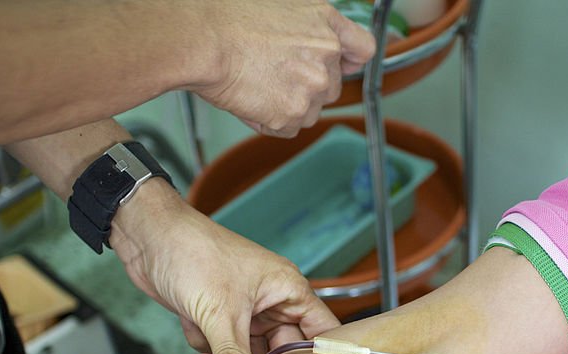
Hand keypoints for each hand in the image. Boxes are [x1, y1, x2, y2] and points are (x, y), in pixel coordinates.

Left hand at [111, 180, 339, 353]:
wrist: (149, 238)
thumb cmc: (193, 251)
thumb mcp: (218, 312)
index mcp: (288, 290)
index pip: (323, 331)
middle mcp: (272, 302)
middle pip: (283, 351)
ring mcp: (246, 311)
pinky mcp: (220, 318)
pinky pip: (224, 349)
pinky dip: (207, 348)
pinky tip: (192, 332)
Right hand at [185, 0, 374, 137]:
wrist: (204, 41)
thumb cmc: (228, 19)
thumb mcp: (280, 5)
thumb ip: (310, 27)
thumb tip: (319, 46)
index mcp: (326, 23)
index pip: (363, 49)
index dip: (352, 62)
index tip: (346, 68)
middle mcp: (326, 56)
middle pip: (330, 88)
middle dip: (305, 87)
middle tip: (271, 74)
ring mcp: (312, 88)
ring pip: (309, 111)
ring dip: (286, 106)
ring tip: (255, 84)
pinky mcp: (292, 114)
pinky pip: (287, 128)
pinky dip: (269, 121)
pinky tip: (251, 99)